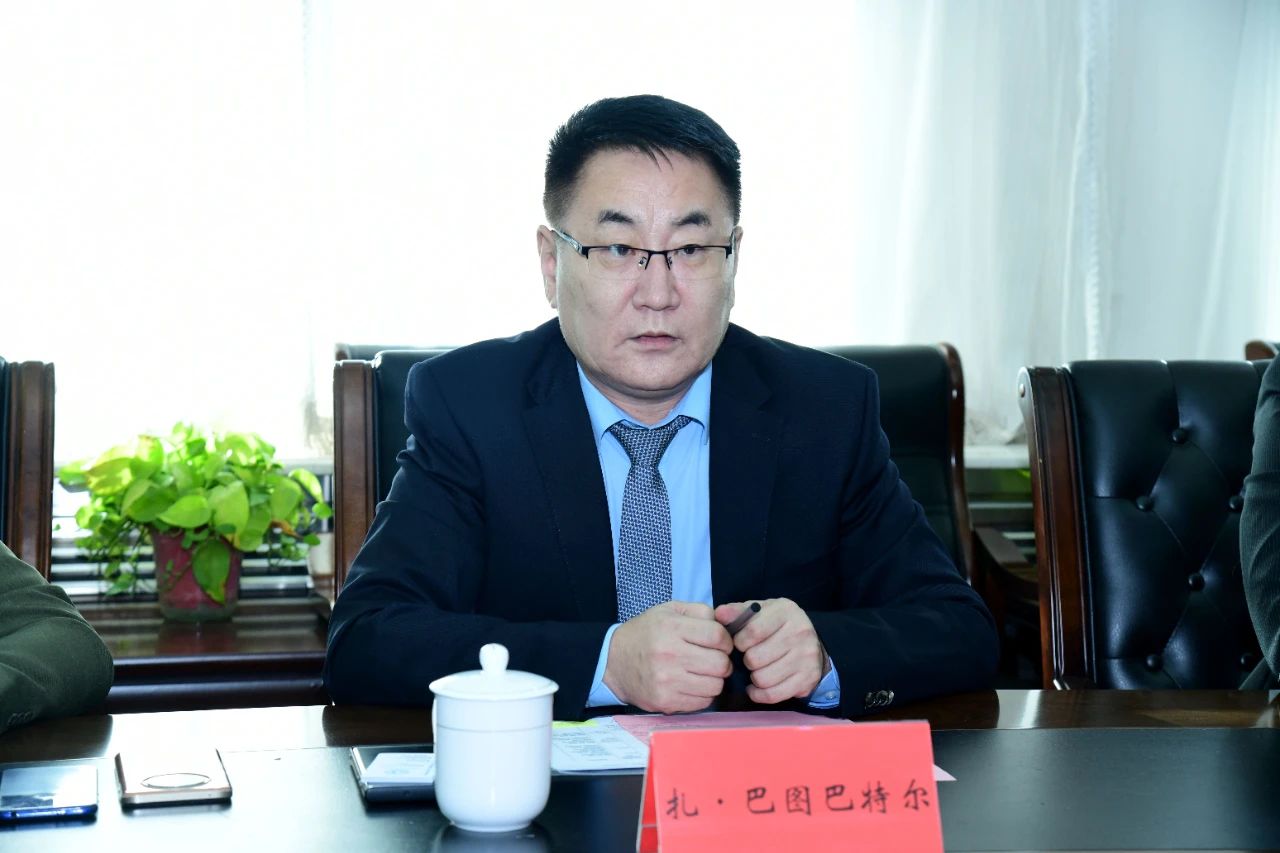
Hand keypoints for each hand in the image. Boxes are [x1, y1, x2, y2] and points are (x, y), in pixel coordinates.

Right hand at [603, 601, 732, 713]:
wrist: (613, 661)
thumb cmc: (645, 633)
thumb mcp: (668, 610)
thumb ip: (699, 611)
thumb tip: (727, 624)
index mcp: (671, 627)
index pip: (718, 636)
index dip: (726, 640)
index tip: (719, 643)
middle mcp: (669, 654)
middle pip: (720, 664)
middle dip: (723, 662)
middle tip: (713, 660)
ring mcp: (667, 681)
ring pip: (715, 686)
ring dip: (714, 680)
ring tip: (702, 673)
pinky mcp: (665, 701)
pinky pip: (702, 702)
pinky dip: (703, 695)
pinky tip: (692, 685)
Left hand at [715, 598, 829, 703]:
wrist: (812, 643)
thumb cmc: (777, 626)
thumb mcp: (760, 613)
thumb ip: (738, 612)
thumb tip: (719, 614)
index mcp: (785, 611)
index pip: (752, 632)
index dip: (739, 642)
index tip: (739, 643)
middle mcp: (800, 632)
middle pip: (755, 658)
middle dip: (746, 660)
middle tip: (750, 658)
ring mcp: (806, 657)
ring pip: (762, 679)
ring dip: (753, 678)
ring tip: (756, 670)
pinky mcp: (807, 679)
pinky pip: (773, 695)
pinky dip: (759, 694)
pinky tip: (757, 687)